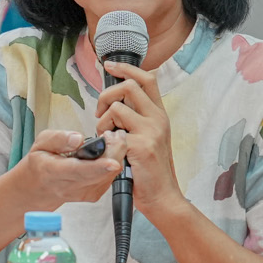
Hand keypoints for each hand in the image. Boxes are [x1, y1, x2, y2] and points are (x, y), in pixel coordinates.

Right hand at [15, 129, 121, 209]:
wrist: (38, 188)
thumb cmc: (40, 164)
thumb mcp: (41, 143)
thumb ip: (58, 138)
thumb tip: (78, 139)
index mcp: (55, 171)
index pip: (79, 171)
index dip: (98, 167)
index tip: (112, 162)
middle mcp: (70, 186)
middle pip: (101, 173)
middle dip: (114, 152)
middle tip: (112, 134)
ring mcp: (83, 193)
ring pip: (109, 175)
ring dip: (115, 157)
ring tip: (107, 141)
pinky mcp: (93, 195)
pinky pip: (110, 178)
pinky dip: (113, 164)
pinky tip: (106, 154)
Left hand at [98, 60, 182, 214]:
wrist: (162, 196)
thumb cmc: (150, 170)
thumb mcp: (149, 138)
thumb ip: (137, 119)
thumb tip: (116, 102)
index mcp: (159, 114)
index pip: (147, 78)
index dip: (126, 68)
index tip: (109, 66)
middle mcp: (158, 119)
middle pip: (129, 86)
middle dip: (106, 96)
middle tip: (100, 114)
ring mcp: (151, 131)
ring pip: (117, 108)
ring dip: (103, 121)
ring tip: (105, 137)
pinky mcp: (141, 146)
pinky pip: (114, 132)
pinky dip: (105, 139)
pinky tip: (108, 150)